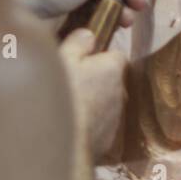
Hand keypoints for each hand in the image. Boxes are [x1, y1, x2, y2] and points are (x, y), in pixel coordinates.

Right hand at [60, 28, 127, 161]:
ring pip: (105, 105)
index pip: (115, 56)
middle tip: (68, 85)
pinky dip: (88, 125)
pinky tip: (68, 127)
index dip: (97, 57)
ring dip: (92, 104)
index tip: (80, 61)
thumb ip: (78, 43)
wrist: (60, 144)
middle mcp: (121, 93)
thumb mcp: (63, 58)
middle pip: (110, 81)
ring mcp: (116, 119)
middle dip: (94, 81)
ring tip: (65, 108)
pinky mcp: (107, 141)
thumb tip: (88, 35)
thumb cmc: (61, 96)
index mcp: (112, 69)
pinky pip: (100, 127)